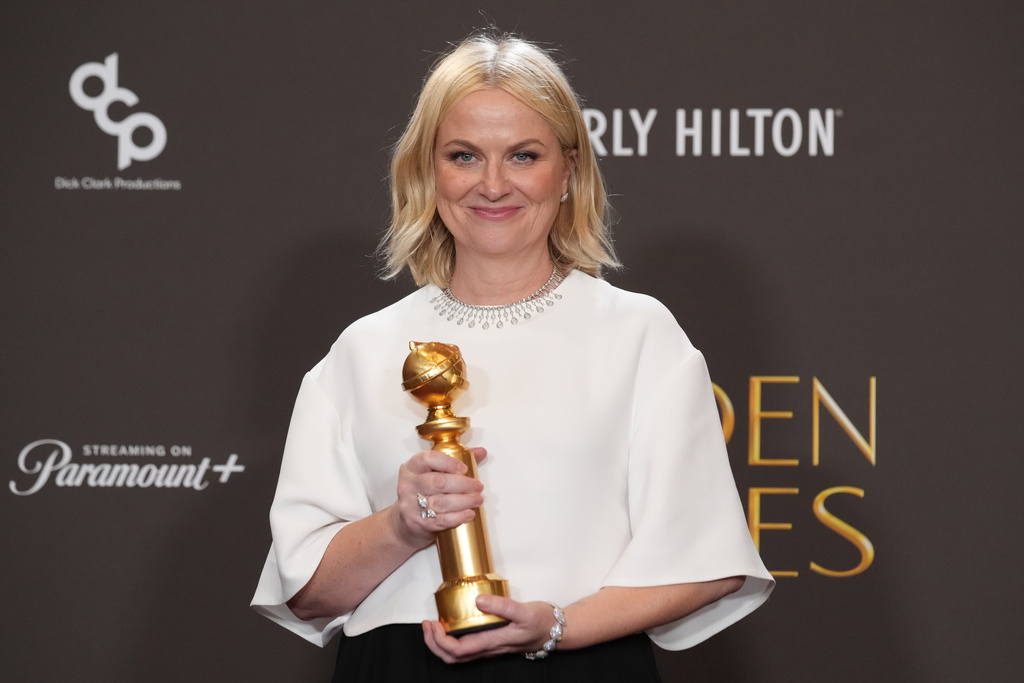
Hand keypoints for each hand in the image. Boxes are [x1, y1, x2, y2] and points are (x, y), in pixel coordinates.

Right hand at [393, 447, 486, 549]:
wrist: (404, 523)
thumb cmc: (422, 494)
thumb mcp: (433, 473)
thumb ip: (456, 461)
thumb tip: (481, 452)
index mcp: (413, 467)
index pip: (428, 459)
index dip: (449, 463)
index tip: (464, 469)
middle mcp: (409, 484)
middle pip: (439, 482)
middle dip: (463, 484)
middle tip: (478, 486)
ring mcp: (410, 504)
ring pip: (441, 502)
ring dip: (464, 501)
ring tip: (477, 500)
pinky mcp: (416, 522)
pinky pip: (440, 520)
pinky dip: (457, 517)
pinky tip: (469, 514)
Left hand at [421, 595, 556, 663]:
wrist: (556, 631)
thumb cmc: (541, 622)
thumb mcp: (524, 610)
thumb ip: (502, 606)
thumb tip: (478, 600)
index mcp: (493, 642)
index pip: (458, 650)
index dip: (439, 641)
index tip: (432, 623)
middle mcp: (488, 649)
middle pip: (452, 658)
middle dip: (433, 644)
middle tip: (426, 625)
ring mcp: (490, 648)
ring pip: (458, 656)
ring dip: (440, 644)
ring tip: (433, 626)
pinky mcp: (493, 644)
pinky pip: (466, 649)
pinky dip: (452, 641)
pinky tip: (451, 626)